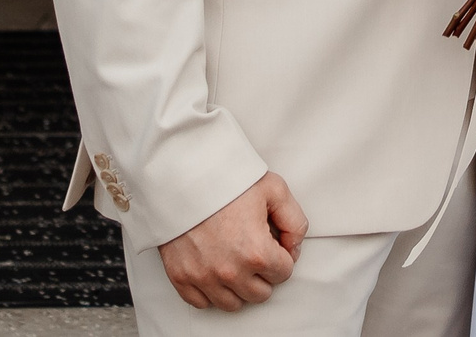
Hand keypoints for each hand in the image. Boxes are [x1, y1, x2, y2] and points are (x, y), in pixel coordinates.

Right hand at [157, 173, 306, 311]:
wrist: (181, 172)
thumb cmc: (225, 178)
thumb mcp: (273, 189)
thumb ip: (295, 222)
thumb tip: (293, 249)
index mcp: (256, 252)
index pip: (284, 274)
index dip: (280, 256)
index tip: (269, 242)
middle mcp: (230, 271)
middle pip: (260, 293)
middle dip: (261, 274)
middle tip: (251, 250)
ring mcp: (203, 276)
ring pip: (233, 304)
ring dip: (237, 286)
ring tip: (233, 261)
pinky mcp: (181, 276)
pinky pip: (201, 302)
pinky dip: (209, 291)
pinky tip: (212, 270)